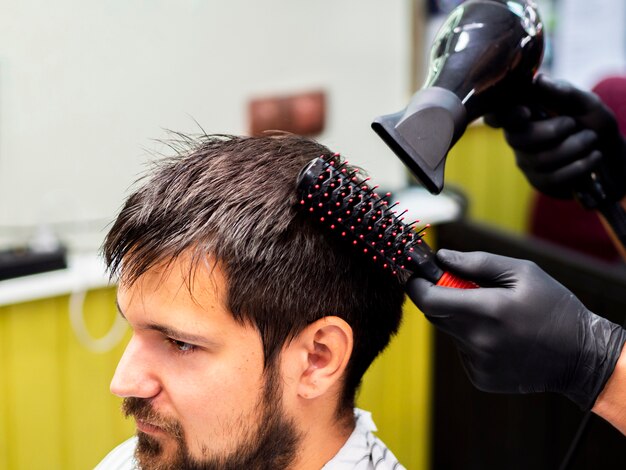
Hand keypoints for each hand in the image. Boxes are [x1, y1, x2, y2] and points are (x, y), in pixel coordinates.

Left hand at [405, 249, 625, 408]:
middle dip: (442, 298)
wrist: (581, 357)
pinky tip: (500, 339)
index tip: (418, 275)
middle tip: (467, 290)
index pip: (428, 300)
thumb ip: (477, 262)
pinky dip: (472, 340)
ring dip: (461, 320)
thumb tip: (441, 257)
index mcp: (488, 309)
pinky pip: (463, 350)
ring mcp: (478, 362)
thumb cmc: (553, 307)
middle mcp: (478, 340)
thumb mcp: (523, 272)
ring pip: (450, 332)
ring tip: (495, 317)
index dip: (416, 285)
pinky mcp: (480, 377)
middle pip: (435, 314)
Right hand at [485, 74, 625, 206]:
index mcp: (523, 112)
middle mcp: (518, 136)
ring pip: (539, 159)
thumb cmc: (591, 121)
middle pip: (516, 139)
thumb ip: (563, 93)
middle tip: (572, 123)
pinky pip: (552, 178)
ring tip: (591, 139)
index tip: (524, 113)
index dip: (501, 116)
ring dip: (573, 148)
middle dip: (549, 132)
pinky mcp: (539, 180)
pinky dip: (578, 166)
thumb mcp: (585, 102)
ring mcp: (526, 160)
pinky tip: (593, 157)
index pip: (497, 116)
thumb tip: (538, 81)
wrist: (608, 151)